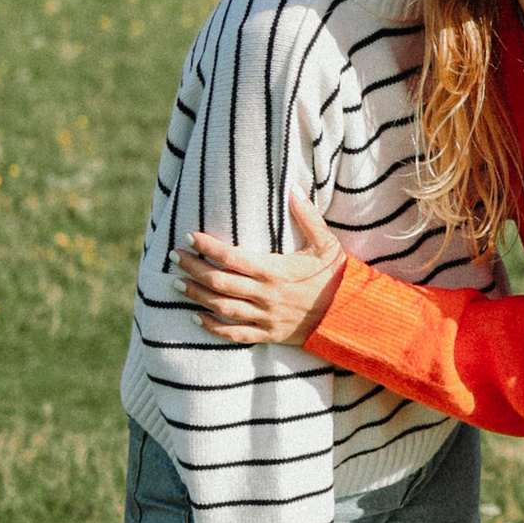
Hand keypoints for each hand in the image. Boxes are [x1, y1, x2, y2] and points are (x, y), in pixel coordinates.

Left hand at [180, 192, 344, 346]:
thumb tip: (294, 189)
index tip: (189, 236)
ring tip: (177, 283)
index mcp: (275, 271)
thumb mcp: (327, 244)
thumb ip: (308, 217)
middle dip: (192, 268)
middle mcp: (265, 295)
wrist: (349, 315)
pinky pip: (234, 333)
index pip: (231, 257)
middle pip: (219, 282)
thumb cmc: (336, 277)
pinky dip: (212, 328)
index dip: (207, 247)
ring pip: (221, 307)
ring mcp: (265, 317)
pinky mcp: (268, 333)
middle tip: (174, 257)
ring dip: (196, 295)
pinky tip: (196, 318)